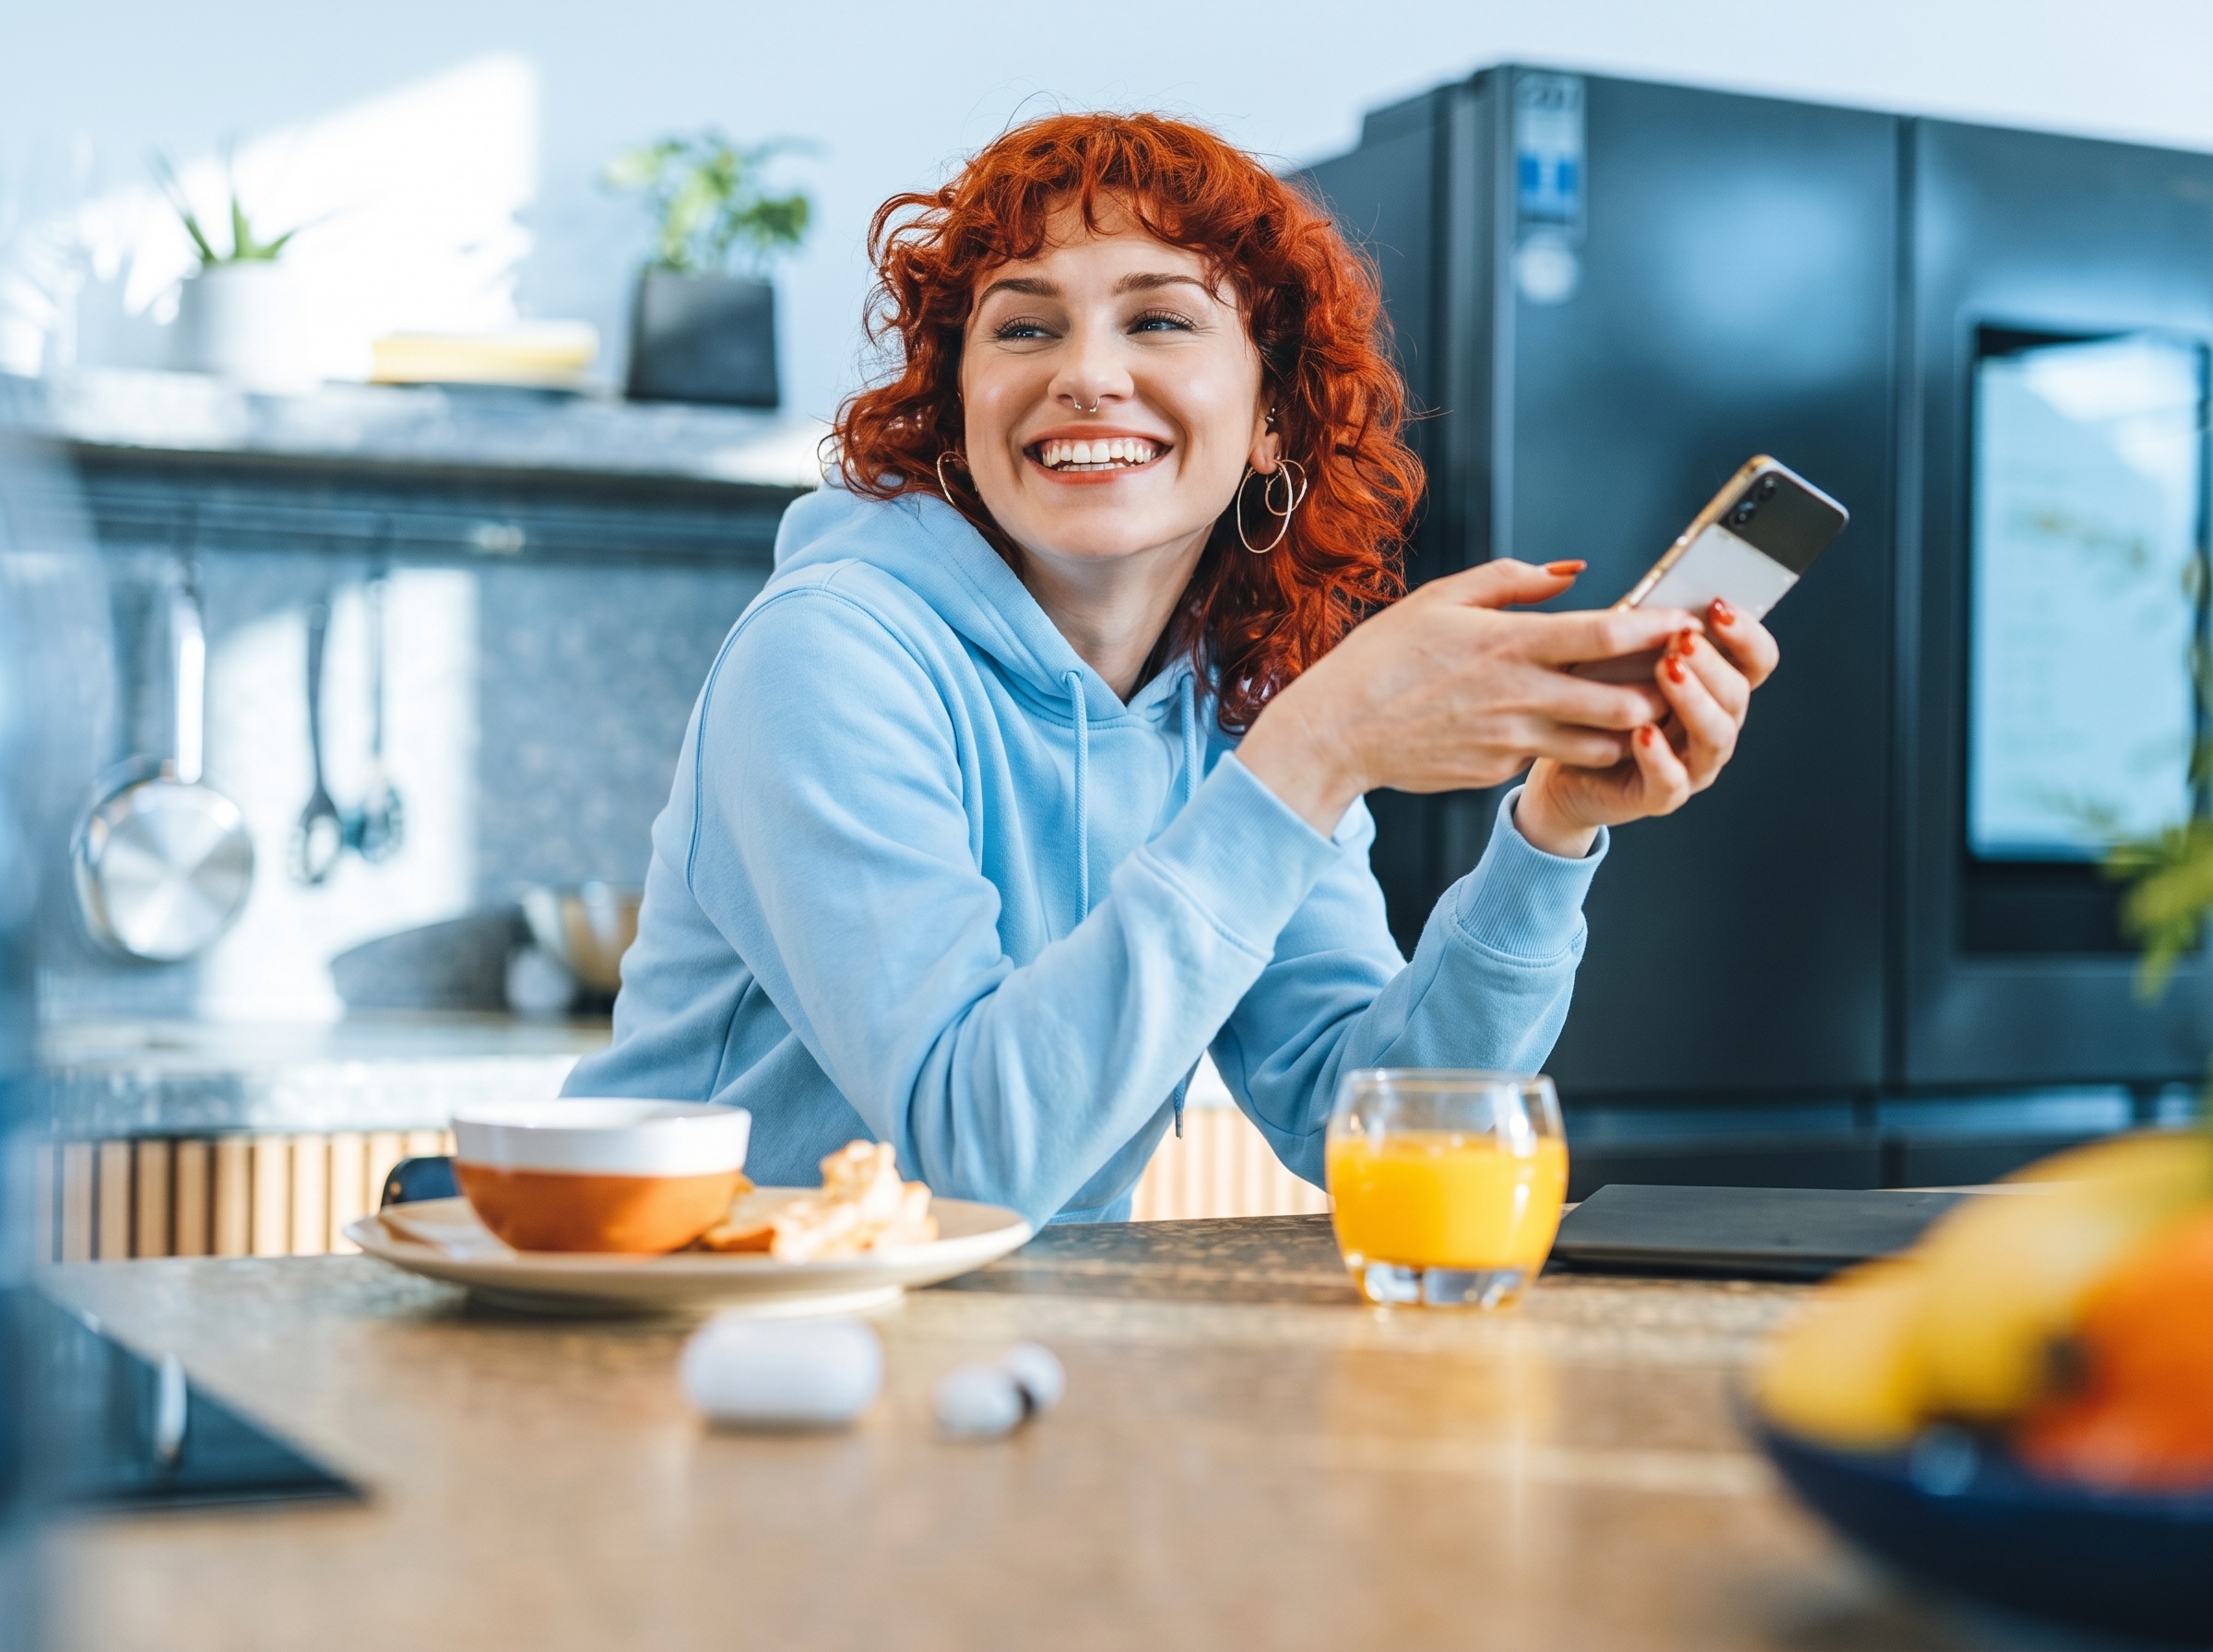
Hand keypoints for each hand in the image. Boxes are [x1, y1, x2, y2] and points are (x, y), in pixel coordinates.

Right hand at [1234, 559, 1695, 833]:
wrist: (1337, 732)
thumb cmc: (1383, 657)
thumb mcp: (1440, 598)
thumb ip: (1512, 579)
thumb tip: (1573, 572)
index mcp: (1508, 643)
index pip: (1604, 634)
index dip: (1654, 629)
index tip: (1686, 621)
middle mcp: (1519, 695)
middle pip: (1621, 701)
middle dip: (1659, 692)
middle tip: (1676, 675)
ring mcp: (1511, 741)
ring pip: (1600, 742)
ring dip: (1625, 728)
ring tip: (1639, 707)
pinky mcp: (1499, 771)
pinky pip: (1550, 757)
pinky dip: (1570, 745)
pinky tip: (1567, 729)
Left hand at [1515, 597, 1780, 855]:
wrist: (1563, 767)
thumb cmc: (1598, 704)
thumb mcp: (1621, 658)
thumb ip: (1645, 631)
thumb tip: (1657, 594)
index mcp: (1714, 688)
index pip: (1756, 660)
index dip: (1747, 634)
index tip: (1718, 607)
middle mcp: (1714, 727)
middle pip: (1738, 695)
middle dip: (1713, 665)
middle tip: (1683, 640)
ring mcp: (1692, 765)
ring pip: (1715, 737)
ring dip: (1694, 701)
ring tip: (1668, 671)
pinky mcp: (1660, 796)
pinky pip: (1671, 782)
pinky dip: (1660, 757)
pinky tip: (1643, 732)